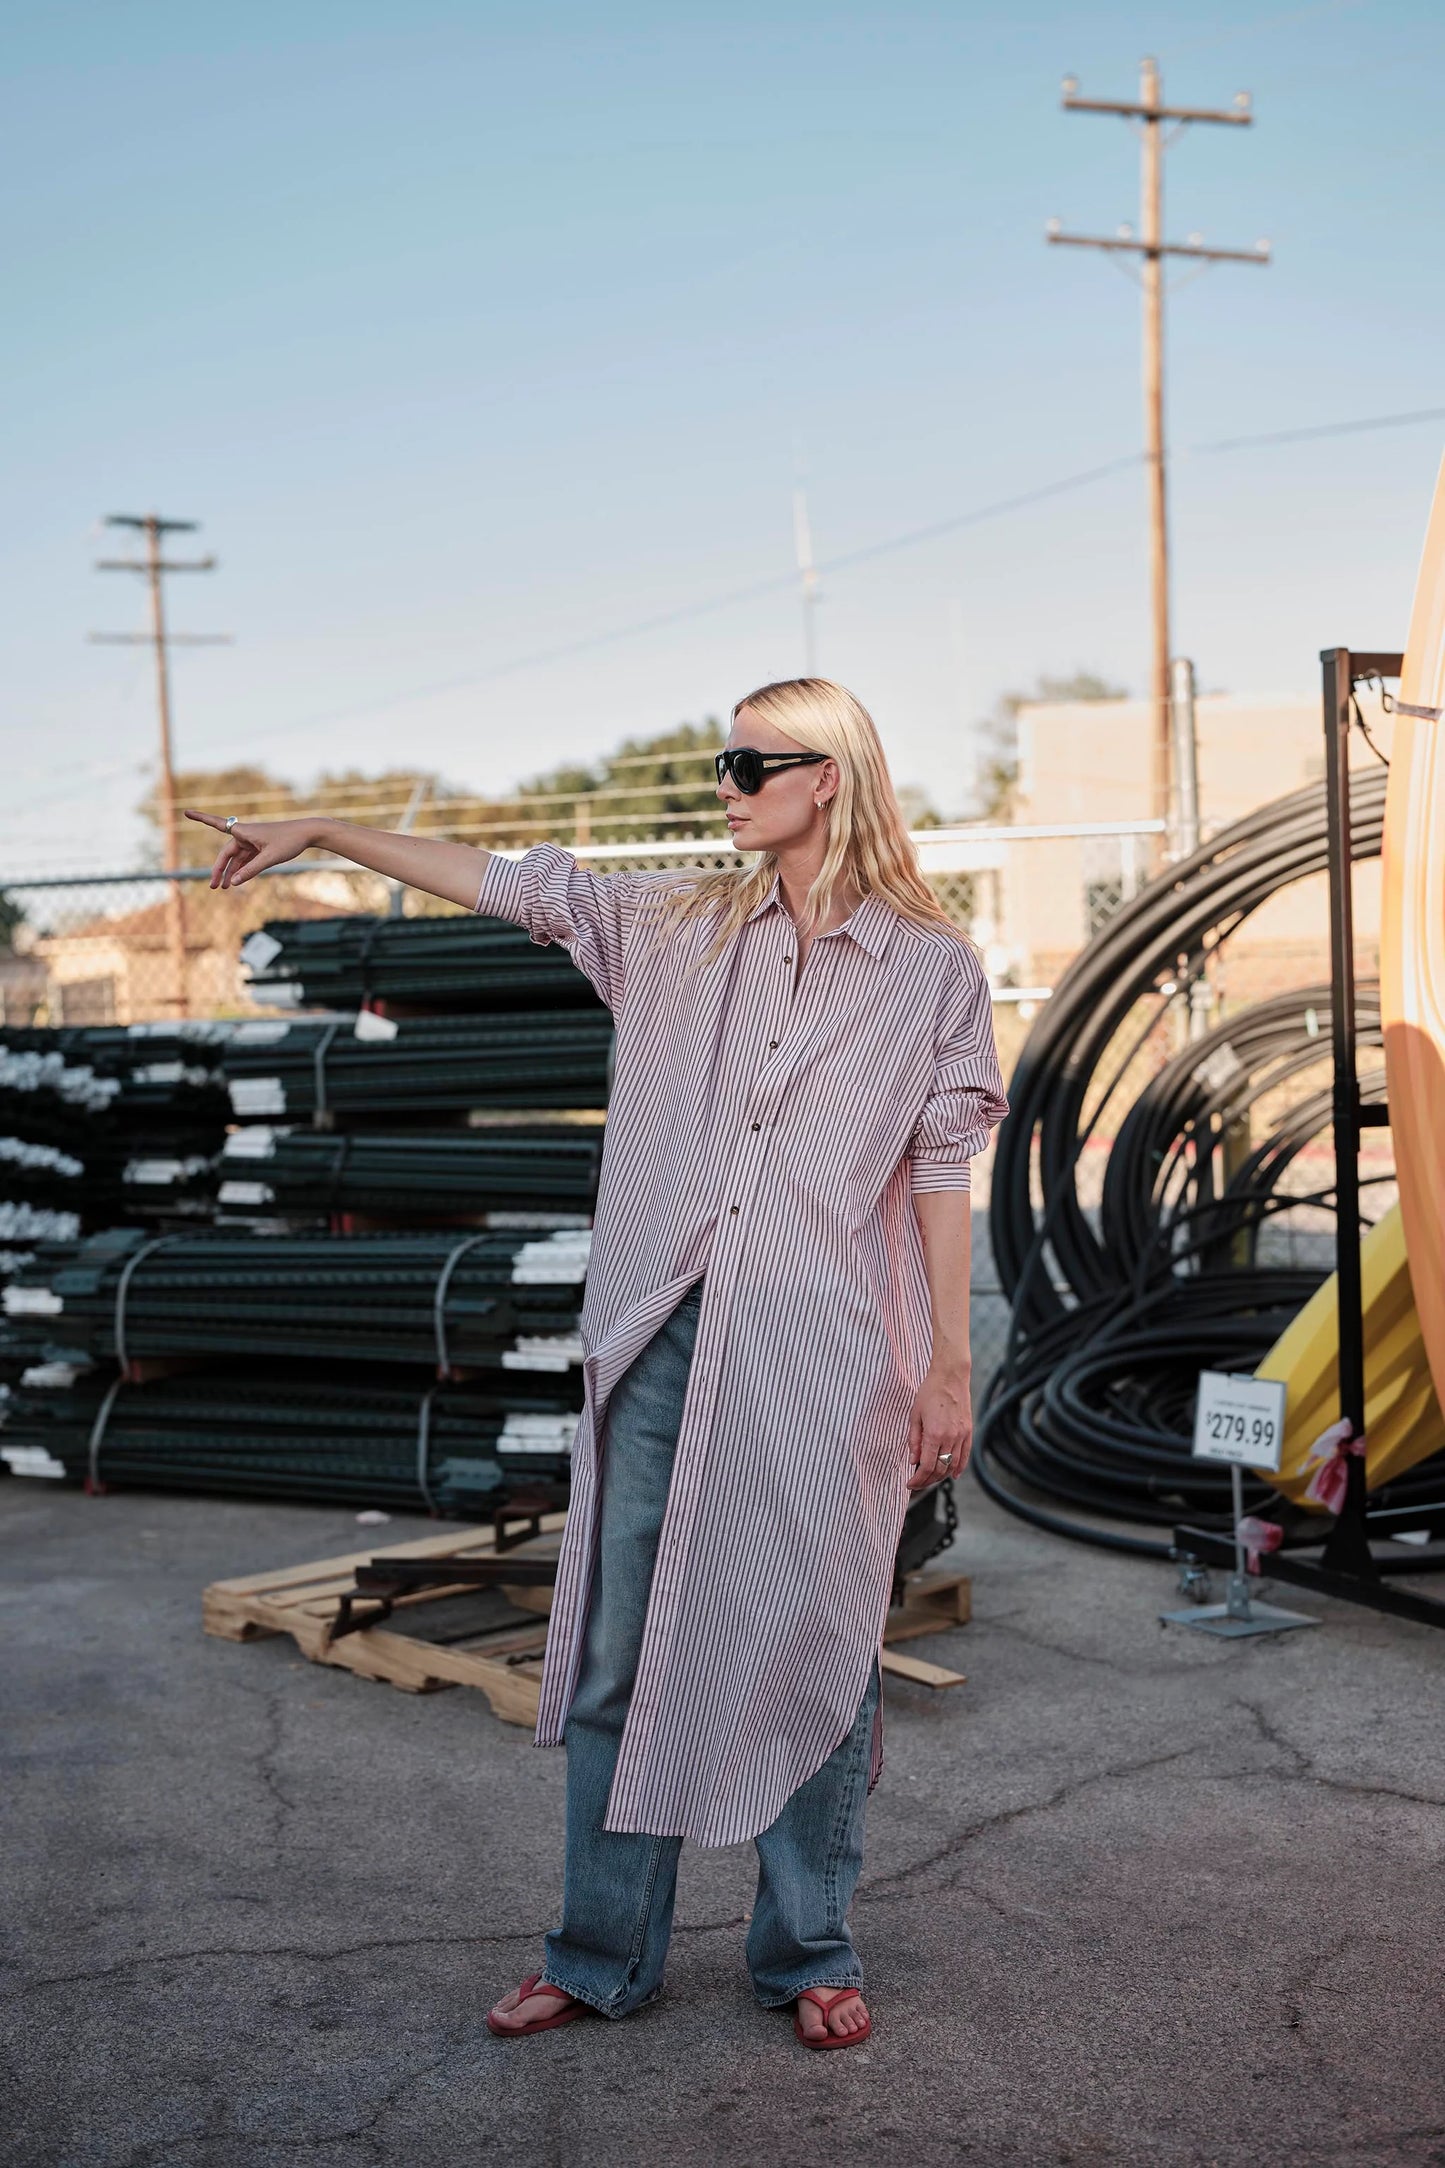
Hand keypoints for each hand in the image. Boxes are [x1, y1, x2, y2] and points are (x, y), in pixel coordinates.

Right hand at [185, 809, 326, 888]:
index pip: (216, 824)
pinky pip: (247, 859)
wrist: (308, 833)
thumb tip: (235, 882)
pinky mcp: (261, 847)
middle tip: (214, 887)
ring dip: (232, 872)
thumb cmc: (289, 841)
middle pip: (227, 853)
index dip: (200, 818)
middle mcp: (245, 834)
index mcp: (244, 831)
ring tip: (225, 888)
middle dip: (220, 870)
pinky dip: (242, 869)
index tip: (185, 812)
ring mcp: (253, 841)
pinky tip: (238, 881)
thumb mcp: (270, 858)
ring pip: (237, 858)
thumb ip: (252, 871)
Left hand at [906, 1362, 971, 1491]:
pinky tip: (952, 1475)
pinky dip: (959, 1468)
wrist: (950, 1377)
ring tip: (930, 1479)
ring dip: (941, 1477)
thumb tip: (913, 1461)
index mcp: (934, 1434)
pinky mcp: (968, 1432)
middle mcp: (950, 1437)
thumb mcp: (915, 1415)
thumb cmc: (929, 1393)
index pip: (926, 1466)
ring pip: (952, 1465)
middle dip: (927, 1481)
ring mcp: (961, 1435)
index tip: (910, 1483)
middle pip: (940, 1469)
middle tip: (917, 1484)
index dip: (918, 1479)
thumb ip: (913, 1440)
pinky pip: (965, 1456)